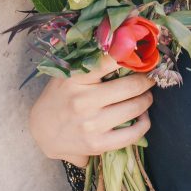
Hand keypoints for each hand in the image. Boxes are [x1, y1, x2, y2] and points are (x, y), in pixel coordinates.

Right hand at [29, 52, 154, 166]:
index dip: (131, 54)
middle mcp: (83, 101)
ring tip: (146, 96)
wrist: (41, 131)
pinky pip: (133, 133)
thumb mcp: (67, 74)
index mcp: (75, 79)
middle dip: (146, 80)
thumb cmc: (60, 96)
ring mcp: (91, 125)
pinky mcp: (98, 144)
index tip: (142, 52)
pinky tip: (142, 117)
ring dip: (146, 99)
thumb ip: (91, 63)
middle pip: (131, 86)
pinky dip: (144, 123)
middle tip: (149, 78)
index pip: (108, 61)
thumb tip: (124, 45)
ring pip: (135, 108)